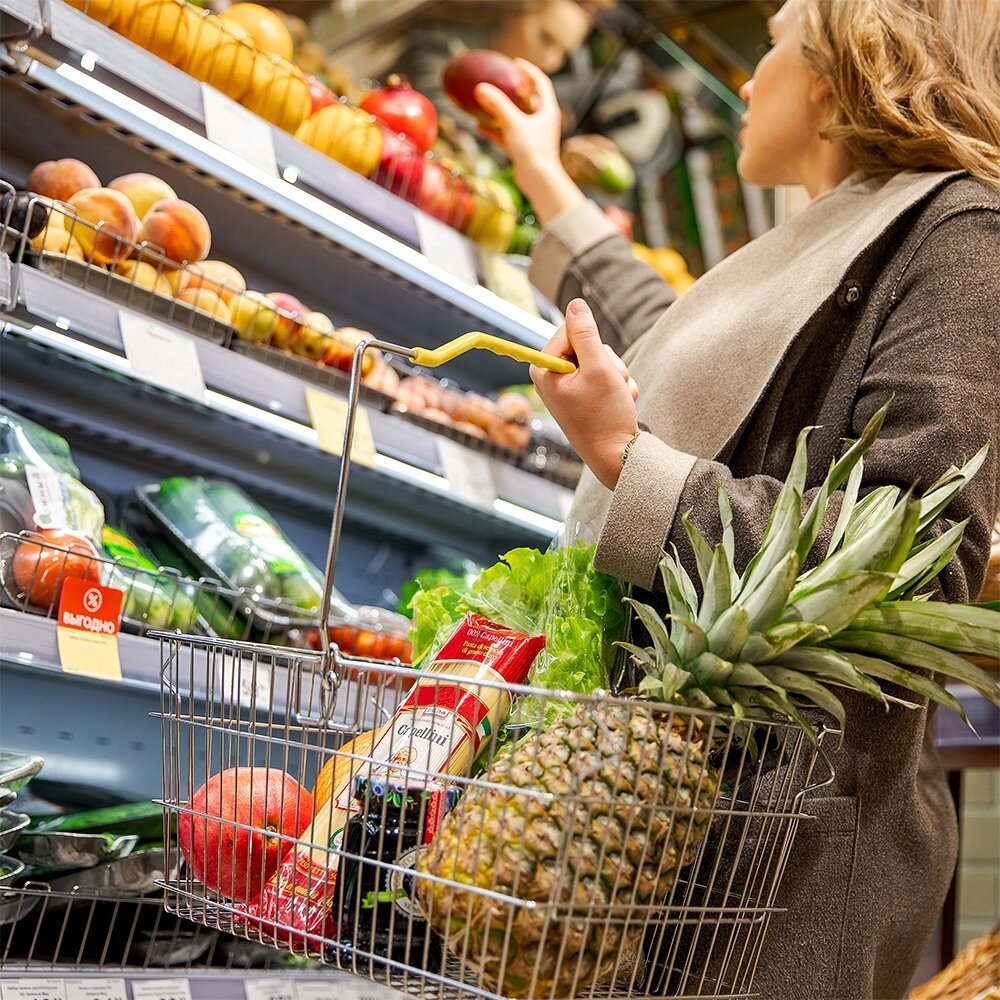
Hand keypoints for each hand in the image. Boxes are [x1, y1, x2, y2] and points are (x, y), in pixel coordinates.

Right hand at [473, 61, 584, 224]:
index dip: (529, 70)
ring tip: (485, 103)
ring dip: (501, 112)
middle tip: (500, 81)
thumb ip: (497, 105)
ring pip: (516, 119)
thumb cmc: (532, 150)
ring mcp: (534, 137)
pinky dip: (495, 131)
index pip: (541, 83)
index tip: (515, 63)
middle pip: (528, 100)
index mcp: (548, 111)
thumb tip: (480, 88)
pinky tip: (479, 127)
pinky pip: (508, 136)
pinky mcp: (524, 151)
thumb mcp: (513, 123)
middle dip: (514, 91)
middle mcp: (543, 122)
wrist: (539, 181)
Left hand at [530, 298, 638, 490]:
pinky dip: (618, 388)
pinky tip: (617, 405)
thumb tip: (575, 304)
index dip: (592, 345)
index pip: (570, 330)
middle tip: (607, 387)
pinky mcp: (586, 394)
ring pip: (603, 359)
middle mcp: (553, 375)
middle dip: (606, 362)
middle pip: (588, 344)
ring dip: (616, 376)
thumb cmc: (604, 416)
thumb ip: (586, 334)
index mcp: (544, 368)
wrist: (617, 456)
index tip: (596, 368)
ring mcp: (570, 385)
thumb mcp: (599, 369)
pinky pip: (608, 376)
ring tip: (614, 399)